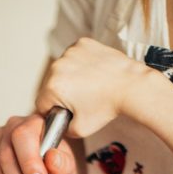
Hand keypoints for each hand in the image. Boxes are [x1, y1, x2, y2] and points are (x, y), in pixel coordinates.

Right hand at [35, 38, 151, 137]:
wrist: (131, 86)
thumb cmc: (108, 106)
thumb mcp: (80, 130)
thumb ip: (63, 130)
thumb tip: (58, 125)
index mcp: (53, 87)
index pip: (41, 103)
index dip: (53, 111)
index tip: (65, 112)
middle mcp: (58, 66)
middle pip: (50, 84)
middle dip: (62, 93)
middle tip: (81, 100)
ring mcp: (70, 52)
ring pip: (62, 69)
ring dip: (70, 77)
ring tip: (88, 86)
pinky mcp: (82, 43)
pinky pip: (74, 56)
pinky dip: (80, 63)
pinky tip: (92, 73)